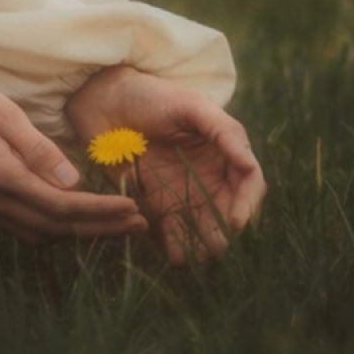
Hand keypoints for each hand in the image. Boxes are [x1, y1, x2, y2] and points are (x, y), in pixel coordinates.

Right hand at [0, 34, 147, 241]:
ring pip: (34, 232)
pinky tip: (65, 213)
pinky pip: (17, 222)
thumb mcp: (2, 112)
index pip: (59, 206)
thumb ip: (37, 149)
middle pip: (51, 228)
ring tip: (109, 224)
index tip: (132, 211)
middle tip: (135, 225)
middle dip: (96, 229)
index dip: (98, 213)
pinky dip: (48, 224)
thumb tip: (72, 182)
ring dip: (73, 232)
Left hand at [64, 65, 265, 264]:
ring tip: (197, 258)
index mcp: (222, 152)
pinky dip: (177, 247)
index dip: (248, 205)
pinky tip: (175, 257)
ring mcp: (183, 193)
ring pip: (204, 228)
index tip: (237, 222)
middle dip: (227, 233)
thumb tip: (250, 164)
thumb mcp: (190, 105)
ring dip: (204, 246)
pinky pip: (173, 232)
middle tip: (216, 248)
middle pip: (229, 213)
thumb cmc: (150, 95)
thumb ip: (223, 130)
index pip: (249, 184)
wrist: (103, 101)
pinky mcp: (156, 205)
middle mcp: (208, 176)